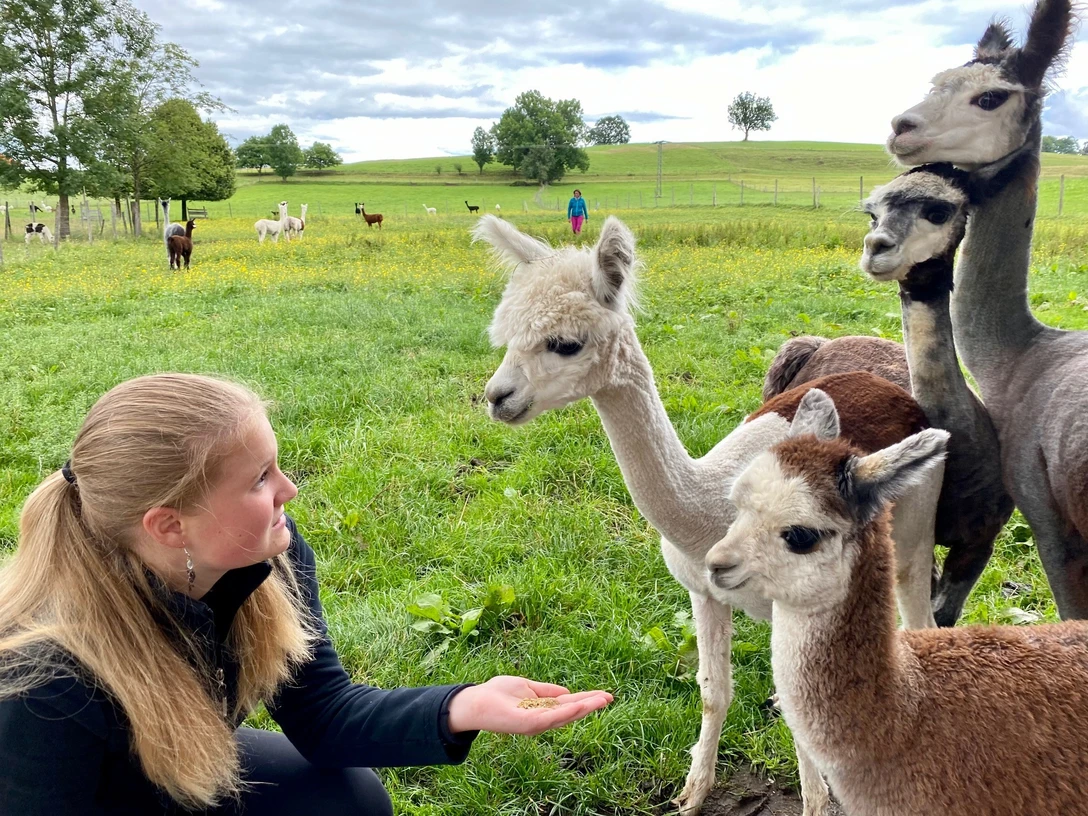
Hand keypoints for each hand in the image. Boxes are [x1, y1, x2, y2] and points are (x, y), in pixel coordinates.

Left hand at [447, 675, 612, 735]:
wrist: (475, 701)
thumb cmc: (497, 694)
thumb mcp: (527, 687)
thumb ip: (546, 691)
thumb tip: (567, 692)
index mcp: (542, 708)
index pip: (568, 704)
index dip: (586, 699)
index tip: (604, 694)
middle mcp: (542, 718)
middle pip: (571, 711)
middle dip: (590, 705)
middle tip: (610, 697)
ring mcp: (536, 723)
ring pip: (565, 716)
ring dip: (584, 708)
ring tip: (601, 700)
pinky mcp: (528, 724)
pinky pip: (550, 718)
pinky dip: (566, 713)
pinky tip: (579, 706)